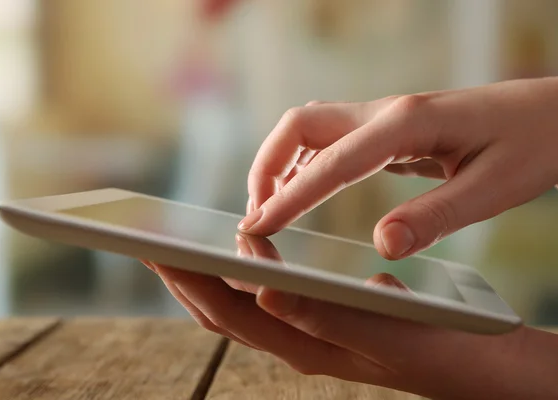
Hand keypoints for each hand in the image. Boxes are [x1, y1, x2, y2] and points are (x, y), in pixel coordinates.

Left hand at [141, 235, 557, 398]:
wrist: (474, 359)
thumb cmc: (435, 343)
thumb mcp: (382, 327)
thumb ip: (323, 312)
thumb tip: (262, 289)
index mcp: (304, 346)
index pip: (227, 313)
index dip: (188, 280)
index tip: (156, 246)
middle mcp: (296, 342)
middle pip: (221, 312)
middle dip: (181, 277)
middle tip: (148, 240)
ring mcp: (306, 334)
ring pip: (239, 307)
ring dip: (205, 277)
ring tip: (179, 245)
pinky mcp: (321, 322)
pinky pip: (266, 300)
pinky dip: (242, 276)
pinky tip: (241, 257)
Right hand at [238, 78, 557, 258]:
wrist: (555, 112)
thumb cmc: (534, 143)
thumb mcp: (494, 188)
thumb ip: (434, 217)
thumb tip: (382, 247)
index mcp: (407, 123)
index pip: (330, 163)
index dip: (289, 199)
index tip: (257, 228)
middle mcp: (386, 111)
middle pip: (300, 126)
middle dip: (266, 168)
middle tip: (256, 215)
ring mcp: (385, 116)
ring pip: (310, 129)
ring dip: (281, 164)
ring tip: (271, 208)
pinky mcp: (390, 128)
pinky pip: (332, 140)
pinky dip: (306, 164)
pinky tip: (307, 190)